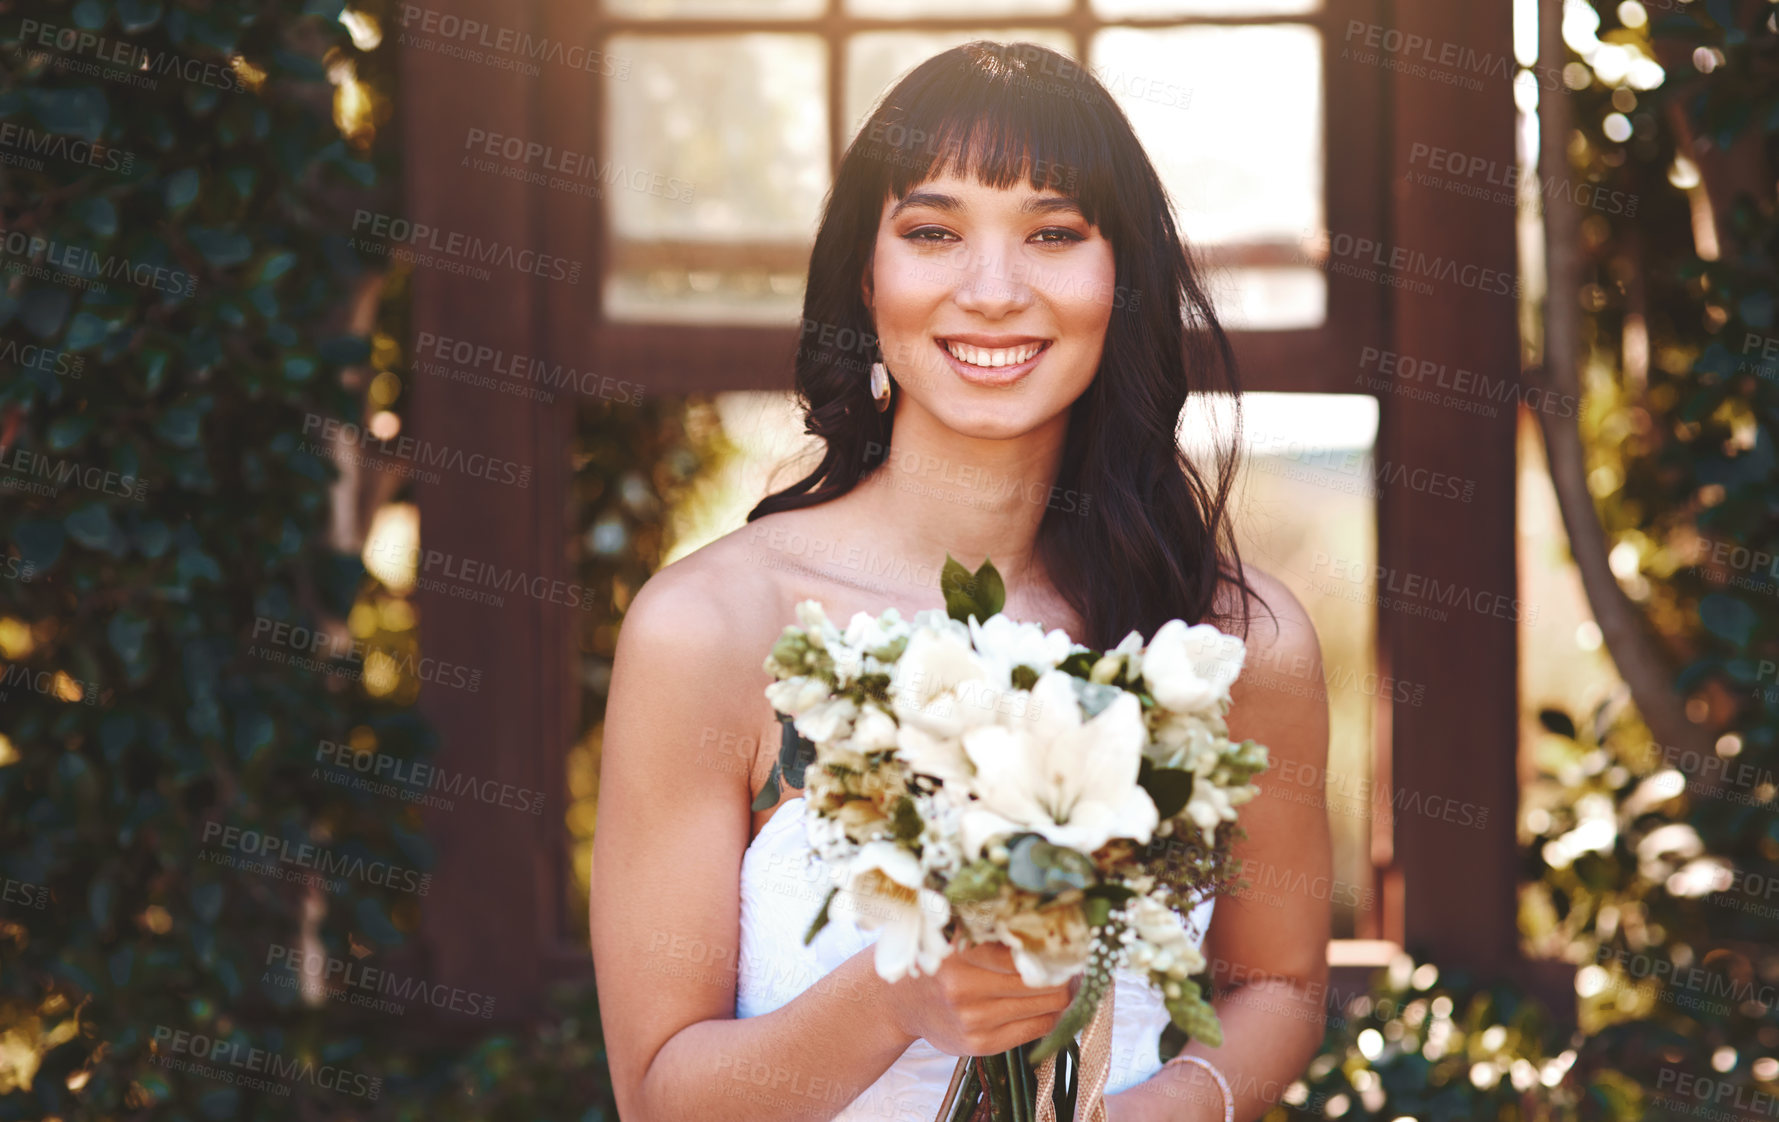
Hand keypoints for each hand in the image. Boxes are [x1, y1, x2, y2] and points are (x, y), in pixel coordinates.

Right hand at [878, 941, 1075, 1055]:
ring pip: (1049, 1005)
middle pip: (1046, 979)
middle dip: (1067, 969)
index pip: (1029, 946)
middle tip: (1074, 958)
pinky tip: (1048, 1002)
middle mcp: (963, 985)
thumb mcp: (955, 931)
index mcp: (959, 947)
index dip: (1056, 943)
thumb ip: (995, 926)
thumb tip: (1056, 923)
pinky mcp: (979, 1044)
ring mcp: (972, 1019)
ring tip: (1065, 978)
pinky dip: (1052, 1014)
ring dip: (1065, 992)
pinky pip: (1038, 1028)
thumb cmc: (936, 957)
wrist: (898, 1001)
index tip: (1069, 936)